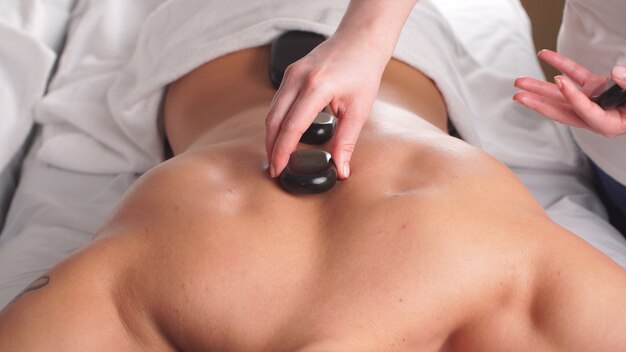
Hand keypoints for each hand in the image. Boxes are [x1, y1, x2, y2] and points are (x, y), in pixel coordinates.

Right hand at [265, 32, 388, 178]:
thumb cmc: (362, 71)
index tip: (280, 169)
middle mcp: (298, 78)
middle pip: (273, 120)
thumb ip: (346, 142)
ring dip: (271, 136)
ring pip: (271, 111)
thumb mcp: (359, 110)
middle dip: (271, 148)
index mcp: (316, 87)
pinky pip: (277, 101)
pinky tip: (281, 135)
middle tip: (275, 169)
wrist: (360, 41)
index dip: (283, 152)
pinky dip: (276, 121)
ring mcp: (291, 73)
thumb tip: (341, 169)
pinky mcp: (290, 73)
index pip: (291, 126)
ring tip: (276, 156)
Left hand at [514, 50, 625, 137]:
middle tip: (518, 96)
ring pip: (562, 94)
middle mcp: (596, 115)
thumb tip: (615, 72)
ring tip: (519, 82)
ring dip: (540, 87)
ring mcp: (593, 101)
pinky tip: (545, 56)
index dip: (572, 97)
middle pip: (562, 110)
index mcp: (609, 124)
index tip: (560, 80)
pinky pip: (576, 74)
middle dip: (539, 104)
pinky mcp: (594, 87)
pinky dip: (561, 64)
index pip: (585, 112)